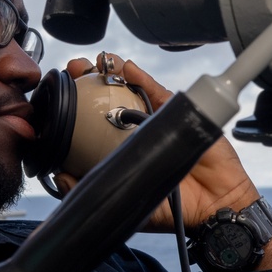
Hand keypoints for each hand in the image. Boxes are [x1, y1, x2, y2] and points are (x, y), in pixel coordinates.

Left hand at [59, 53, 271, 270]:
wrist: (213, 205)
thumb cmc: (173, 209)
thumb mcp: (125, 201)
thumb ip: (93, 189)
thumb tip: (58, 175)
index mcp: (116, 148)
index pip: (89, 121)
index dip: (74, 106)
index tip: (59, 95)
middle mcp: (132, 130)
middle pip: (105, 97)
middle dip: (86, 79)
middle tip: (73, 70)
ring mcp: (155, 119)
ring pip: (129, 88)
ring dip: (110, 70)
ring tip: (94, 63)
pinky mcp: (177, 113)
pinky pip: (156, 91)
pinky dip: (141, 77)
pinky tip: (127, 68)